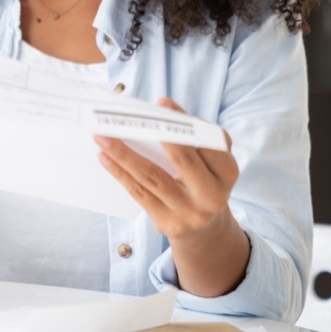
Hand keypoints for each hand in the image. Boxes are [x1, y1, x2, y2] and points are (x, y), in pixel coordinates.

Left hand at [95, 98, 248, 296]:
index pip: (206, 142)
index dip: (184, 122)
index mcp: (227, 173)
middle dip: (155, 134)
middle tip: (127, 117)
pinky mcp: (168, 224)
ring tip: (102, 136)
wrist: (204, 228)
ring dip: (123, 154)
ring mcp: (190, 213)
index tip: (162, 103)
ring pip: (152, 177)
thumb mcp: (210, 162)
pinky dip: (120, 173)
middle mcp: (213, 196)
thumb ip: (194, 138)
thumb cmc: (202, 180)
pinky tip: (105, 157)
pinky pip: (139, 193)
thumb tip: (159, 113)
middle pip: (182, 160)